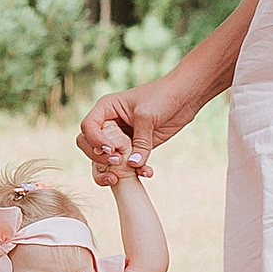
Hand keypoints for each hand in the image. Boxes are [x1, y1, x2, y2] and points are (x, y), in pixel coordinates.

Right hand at [76, 70, 198, 182]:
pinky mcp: (137, 147)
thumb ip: (139, 142)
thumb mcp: (147, 116)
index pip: (88, 127)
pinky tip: (147, 172)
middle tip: (116, 162)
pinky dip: (136, 171)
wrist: (184, 97)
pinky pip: (130, 164)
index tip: (111, 149)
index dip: (94, 140)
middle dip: (98, 157)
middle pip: (89, 145)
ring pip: (106, 158)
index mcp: (106, 109)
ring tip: (124, 175)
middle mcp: (110, 124)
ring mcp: (122, 137)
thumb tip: (133, 165)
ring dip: (112, 170)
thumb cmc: (162, 96)